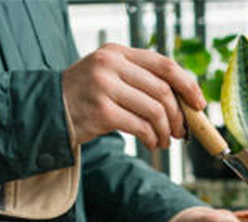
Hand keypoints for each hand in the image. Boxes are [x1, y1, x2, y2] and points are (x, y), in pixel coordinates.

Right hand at [62, 43, 205, 147]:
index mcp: (118, 53)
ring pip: (154, 111)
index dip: (187, 85)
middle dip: (178, 115)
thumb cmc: (86, 97)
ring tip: (164, 141)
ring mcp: (104, 87)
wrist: (48, 111)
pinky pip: (140, 127)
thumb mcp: (110, 76)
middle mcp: (110, 65)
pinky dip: (151, 138)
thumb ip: (141, 80)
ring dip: (165, 131)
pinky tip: (151, 143)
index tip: (199, 104)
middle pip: (163, 91)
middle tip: (181, 131)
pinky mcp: (101, 112)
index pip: (164, 65)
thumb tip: (184, 100)